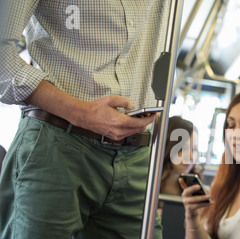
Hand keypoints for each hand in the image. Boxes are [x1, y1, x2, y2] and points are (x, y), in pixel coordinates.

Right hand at [25, 81, 157, 140]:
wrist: (84, 116)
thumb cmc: (95, 108)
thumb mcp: (111, 100)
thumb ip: (125, 101)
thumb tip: (133, 105)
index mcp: (119, 121)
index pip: (140, 123)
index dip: (150, 119)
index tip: (154, 115)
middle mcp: (119, 130)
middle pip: (139, 128)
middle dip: (146, 122)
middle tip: (149, 115)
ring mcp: (117, 135)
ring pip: (134, 131)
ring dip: (139, 125)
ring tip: (139, 116)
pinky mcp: (114, 136)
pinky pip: (128, 133)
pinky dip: (132, 127)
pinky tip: (130, 120)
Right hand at [179, 178, 211, 219]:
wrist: (192, 213)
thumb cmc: (196, 201)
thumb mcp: (198, 195)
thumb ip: (201, 191)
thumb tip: (206, 191)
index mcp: (186, 191)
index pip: (183, 186)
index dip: (182, 182)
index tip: (180, 178)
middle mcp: (184, 196)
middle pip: (188, 191)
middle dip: (193, 188)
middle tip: (199, 186)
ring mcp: (186, 202)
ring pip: (195, 199)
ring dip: (203, 197)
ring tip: (210, 196)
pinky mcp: (189, 208)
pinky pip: (198, 205)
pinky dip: (206, 204)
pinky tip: (212, 202)